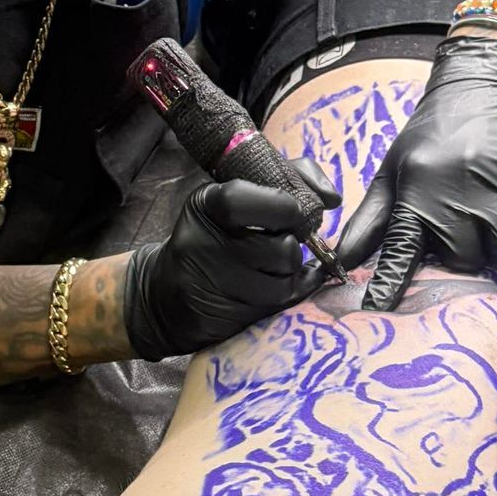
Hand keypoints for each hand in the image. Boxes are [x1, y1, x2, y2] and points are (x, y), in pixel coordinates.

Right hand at [123, 157, 339, 359]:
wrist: (165, 295)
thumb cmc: (214, 236)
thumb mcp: (237, 196)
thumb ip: (290, 178)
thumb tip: (332, 198)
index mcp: (207, 205)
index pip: (258, 201)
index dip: (285, 209)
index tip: (291, 214)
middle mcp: (204, 244)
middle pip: (283, 249)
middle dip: (291, 249)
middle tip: (275, 246)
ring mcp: (213, 284)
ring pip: (285, 282)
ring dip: (286, 276)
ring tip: (265, 269)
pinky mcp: (223, 317)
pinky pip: (276, 307)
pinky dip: (279, 298)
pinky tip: (261, 289)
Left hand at [338, 32, 496, 309]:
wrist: (481, 89)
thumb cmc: (430, 137)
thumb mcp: (393, 173)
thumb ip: (372, 221)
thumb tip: (343, 261)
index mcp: (418, 188)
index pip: (402, 247)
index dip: (390, 281)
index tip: (377, 307)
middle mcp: (458, 188)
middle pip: (465, 257)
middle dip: (461, 250)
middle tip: (458, 225)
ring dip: (495, 241)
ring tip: (485, 214)